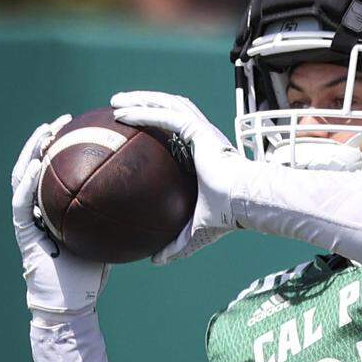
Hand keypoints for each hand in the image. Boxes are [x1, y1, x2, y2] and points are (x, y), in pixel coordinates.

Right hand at [11, 115, 110, 317]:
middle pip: (37, 165)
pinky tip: (37, 165)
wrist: (70, 305)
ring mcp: (28, 220)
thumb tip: (155, 199)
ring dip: (31, 152)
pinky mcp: (23, 233)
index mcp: (55, 209)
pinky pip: (22, 203)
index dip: (67, 148)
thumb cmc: (92, 278)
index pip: (58, 172)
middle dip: (47, 139)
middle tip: (64, 119)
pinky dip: (28, 183)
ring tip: (45, 132)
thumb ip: (120, 218)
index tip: (84, 127)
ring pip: (22, 177)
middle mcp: (39, 210)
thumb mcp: (110, 239)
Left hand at [111, 91, 247, 263]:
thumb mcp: (195, 233)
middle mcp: (203, 137)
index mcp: (203, 153)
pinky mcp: (200, 131)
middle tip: (117, 106)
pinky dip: (144, 113)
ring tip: (116, 101)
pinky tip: (123, 115)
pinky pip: (165, 117)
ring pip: (167, 104)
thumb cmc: (227, 217)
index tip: (134, 128)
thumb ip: (176, 244)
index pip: (178, 131)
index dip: (158, 123)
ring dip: (141, 99)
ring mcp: (202, 131)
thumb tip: (155, 261)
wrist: (246, 203)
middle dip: (144, 102)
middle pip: (170, 109)